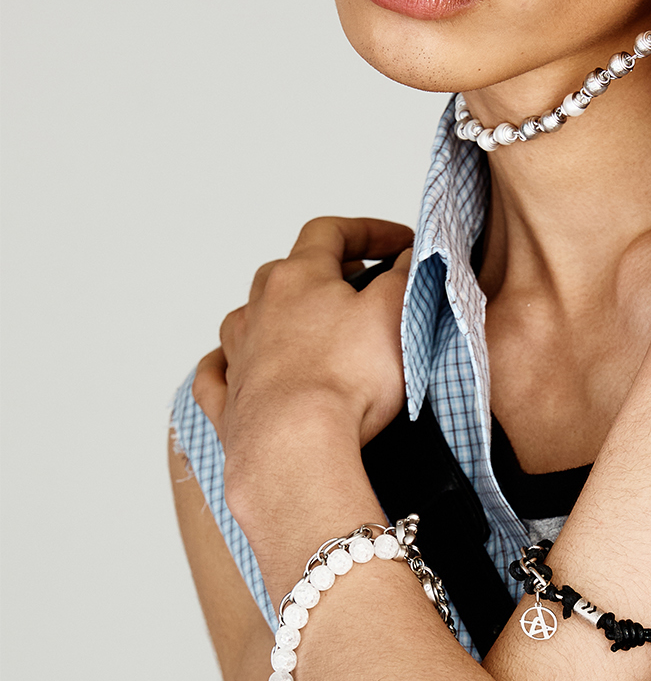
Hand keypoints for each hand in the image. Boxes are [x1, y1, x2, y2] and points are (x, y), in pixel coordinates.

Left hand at [208, 215, 411, 597]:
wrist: (295, 448)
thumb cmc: (344, 382)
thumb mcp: (392, 315)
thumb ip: (402, 280)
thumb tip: (406, 259)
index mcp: (298, 278)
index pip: (331, 233)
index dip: (367, 231)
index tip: (398, 243)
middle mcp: (260, 310)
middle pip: (283, 272)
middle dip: (318, 271)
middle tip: (351, 282)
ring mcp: (239, 358)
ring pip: (244, 319)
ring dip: (268, 314)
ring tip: (293, 323)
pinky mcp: (229, 407)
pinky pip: (214, 377)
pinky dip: (221, 367)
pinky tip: (227, 367)